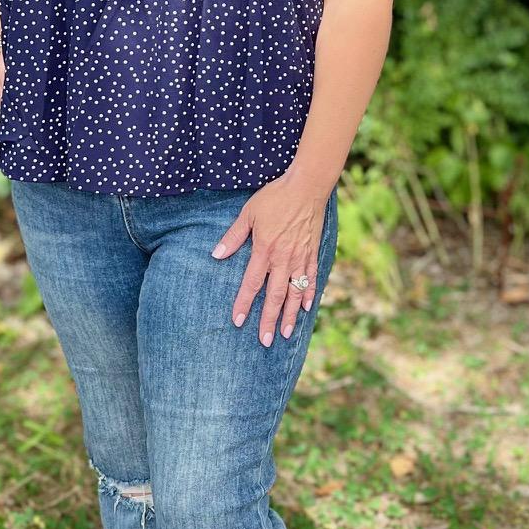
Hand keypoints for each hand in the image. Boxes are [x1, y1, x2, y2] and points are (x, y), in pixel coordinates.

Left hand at [211, 173, 330, 346]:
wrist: (307, 187)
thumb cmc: (275, 197)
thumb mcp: (249, 214)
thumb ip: (233, 236)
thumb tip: (216, 255)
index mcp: (265, 250)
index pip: (252, 283)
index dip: (244, 303)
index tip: (237, 321)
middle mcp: (284, 259)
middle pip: (275, 296)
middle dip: (269, 320)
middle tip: (265, 341)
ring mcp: (301, 258)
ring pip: (295, 293)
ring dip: (290, 315)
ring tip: (285, 334)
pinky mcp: (313, 253)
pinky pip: (311, 279)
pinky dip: (309, 295)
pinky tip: (307, 309)